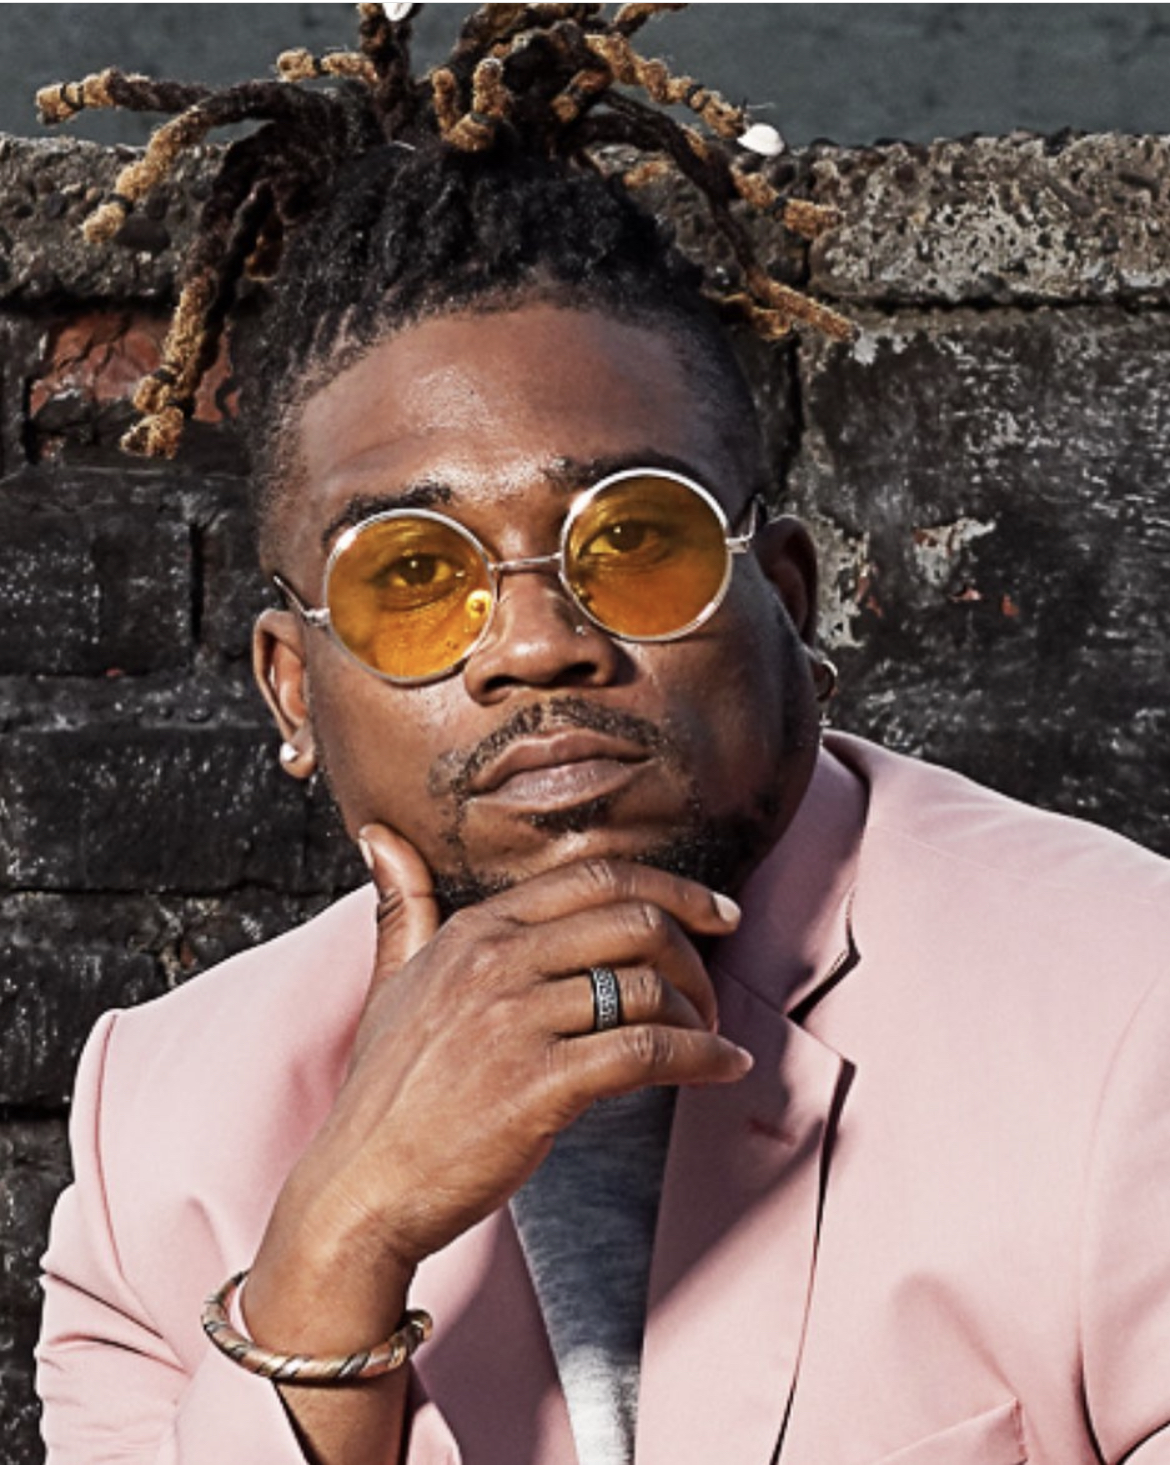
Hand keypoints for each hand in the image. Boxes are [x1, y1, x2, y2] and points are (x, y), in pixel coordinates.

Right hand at [282, 822, 750, 1278]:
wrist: (360, 1188)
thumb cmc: (384, 1095)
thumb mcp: (389, 983)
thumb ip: (401, 908)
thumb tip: (380, 836)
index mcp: (475, 929)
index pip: (596, 878)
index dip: (672, 889)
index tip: (715, 911)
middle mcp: (497, 959)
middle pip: (635, 920)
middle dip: (694, 951)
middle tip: (713, 989)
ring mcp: (517, 1020)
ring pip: (646, 984)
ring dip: (699, 1013)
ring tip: (709, 1039)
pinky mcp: (540, 1083)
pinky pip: (647, 1051)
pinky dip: (701, 1058)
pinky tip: (722, 1069)